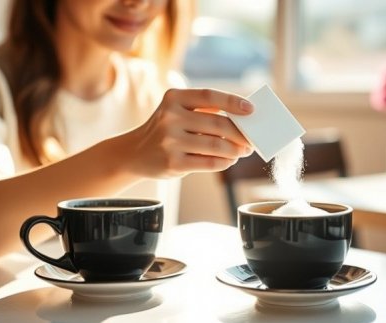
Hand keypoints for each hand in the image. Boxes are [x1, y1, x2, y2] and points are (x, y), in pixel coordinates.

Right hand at [131, 88, 253, 177]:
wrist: (134, 153)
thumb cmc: (166, 130)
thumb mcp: (177, 111)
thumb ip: (205, 111)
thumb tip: (244, 117)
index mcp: (173, 98)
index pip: (209, 96)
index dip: (232, 102)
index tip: (251, 109)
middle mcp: (170, 117)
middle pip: (217, 124)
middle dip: (240, 133)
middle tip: (251, 140)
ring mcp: (170, 141)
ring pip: (216, 146)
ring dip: (235, 150)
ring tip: (242, 151)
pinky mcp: (173, 163)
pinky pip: (209, 163)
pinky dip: (224, 162)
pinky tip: (228, 160)